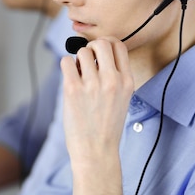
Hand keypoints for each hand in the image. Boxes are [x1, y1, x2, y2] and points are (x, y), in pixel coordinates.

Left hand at [60, 38, 133, 166]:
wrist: (96, 151)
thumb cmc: (106, 127)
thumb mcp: (122, 99)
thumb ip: (115, 77)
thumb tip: (96, 55)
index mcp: (127, 82)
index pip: (119, 46)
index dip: (107, 44)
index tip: (100, 53)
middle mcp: (112, 80)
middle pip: (101, 43)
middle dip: (92, 48)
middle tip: (87, 61)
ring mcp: (93, 84)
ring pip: (82, 51)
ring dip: (78, 60)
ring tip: (79, 75)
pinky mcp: (73, 89)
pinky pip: (66, 62)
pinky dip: (66, 66)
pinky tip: (70, 78)